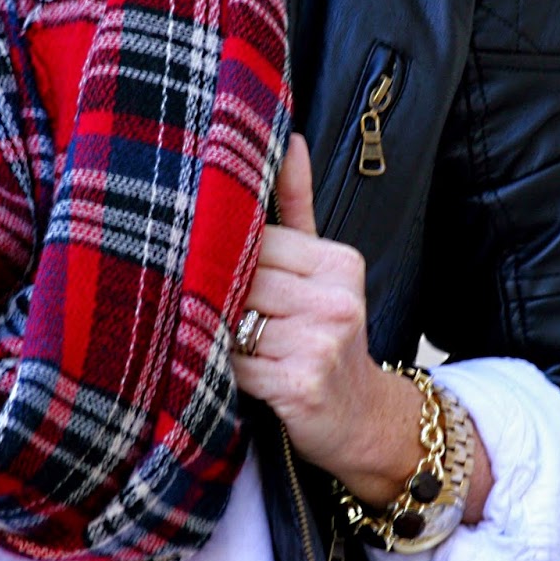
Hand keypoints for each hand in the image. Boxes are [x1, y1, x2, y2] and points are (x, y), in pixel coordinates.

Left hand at [231, 135, 433, 505]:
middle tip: (196, 303)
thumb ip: (298, 207)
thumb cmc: (328, 339)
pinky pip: (232, 364)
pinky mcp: (299, 385)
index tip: (204, 265)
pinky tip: (219, 370)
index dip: (222, 254)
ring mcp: (320, 344)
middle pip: (241, 279)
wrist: (363, 420)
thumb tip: (288, 139)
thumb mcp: (323, 271)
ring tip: (209, 338)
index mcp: (339, 264)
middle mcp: (336, 301)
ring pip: (231, 321)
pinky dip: (215, 369)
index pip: (256, 240)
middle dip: (213, 294)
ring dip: (210, 332)